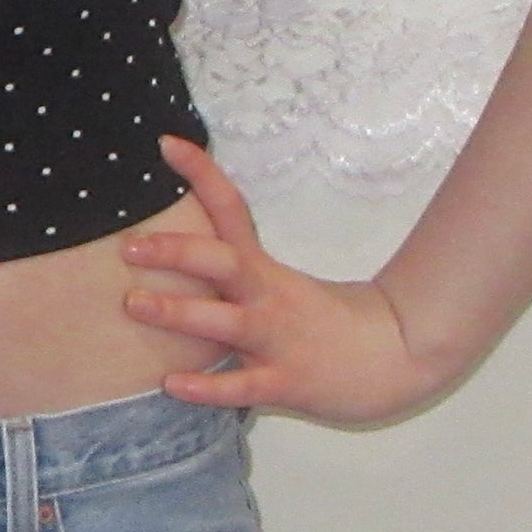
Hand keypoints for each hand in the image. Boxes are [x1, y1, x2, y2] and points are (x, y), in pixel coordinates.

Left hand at [118, 134, 458, 428]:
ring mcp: (278, 339)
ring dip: (179, 312)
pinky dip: (208, 387)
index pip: (231, 209)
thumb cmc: (326, 319)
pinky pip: (243, 386)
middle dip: (176, 252)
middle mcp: (268, 297)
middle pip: (224, 262)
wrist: (402, 355)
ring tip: (134, 304)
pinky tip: (172, 385)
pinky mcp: (288, 382)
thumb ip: (233, 268)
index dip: (201, 174)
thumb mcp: (278, 283)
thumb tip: (180, 250)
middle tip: (129, 246)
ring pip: (226, 322)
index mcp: (263, 269)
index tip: (165, 144)